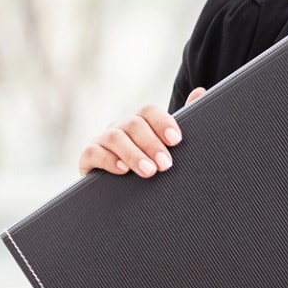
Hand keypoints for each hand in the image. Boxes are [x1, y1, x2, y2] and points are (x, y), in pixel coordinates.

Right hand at [78, 87, 205, 177]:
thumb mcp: (166, 148)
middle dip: (151, 144)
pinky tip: (122, 171)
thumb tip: (199, 91)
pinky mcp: (88, 158)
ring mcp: (102, 141)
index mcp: (140, 123)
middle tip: (166, 164)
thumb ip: (184, 122)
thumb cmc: (148, 166)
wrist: (121, 197)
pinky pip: (93, 152)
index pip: (149, 111)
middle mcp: (121, 127)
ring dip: (133, 154)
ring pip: (115, 137)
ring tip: (149, 171)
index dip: (163, 122)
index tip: (176, 140)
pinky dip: (108, 160)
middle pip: (134, 124)